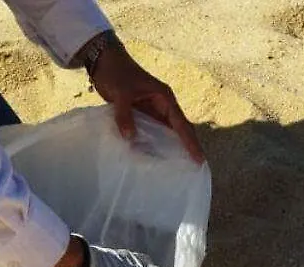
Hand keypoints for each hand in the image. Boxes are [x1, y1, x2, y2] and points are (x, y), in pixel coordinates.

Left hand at [89, 44, 204, 163]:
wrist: (105, 61)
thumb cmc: (117, 72)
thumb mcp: (121, 93)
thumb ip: (125, 115)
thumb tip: (131, 138)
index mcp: (164, 98)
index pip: (182, 124)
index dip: (191, 143)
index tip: (199, 159)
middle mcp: (162, 105)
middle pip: (179, 130)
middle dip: (186, 147)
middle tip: (193, 168)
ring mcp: (152, 110)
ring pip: (165, 132)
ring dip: (170, 148)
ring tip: (176, 169)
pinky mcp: (140, 114)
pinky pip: (150, 132)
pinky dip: (152, 144)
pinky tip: (151, 158)